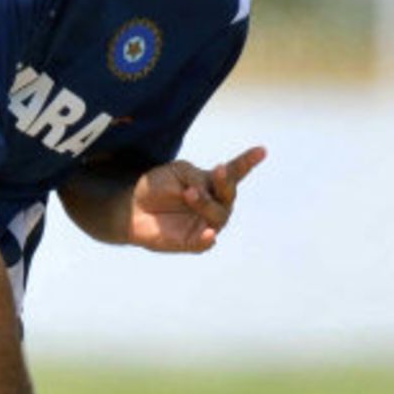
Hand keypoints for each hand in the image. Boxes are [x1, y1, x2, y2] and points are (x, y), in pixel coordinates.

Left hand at [127, 145, 265, 253]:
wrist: (132, 206)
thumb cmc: (157, 186)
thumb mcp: (178, 172)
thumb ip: (197, 178)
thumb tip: (208, 193)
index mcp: (212, 184)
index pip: (235, 173)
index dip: (248, 162)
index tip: (261, 150)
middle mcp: (214, 204)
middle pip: (229, 195)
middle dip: (225, 183)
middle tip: (217, 170)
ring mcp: (205, 223)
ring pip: (218, 216)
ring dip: (206, 203)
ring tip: (189, 193)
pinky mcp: (192, 242)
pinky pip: (205, 243)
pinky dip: (207, 239)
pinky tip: (209, 233)